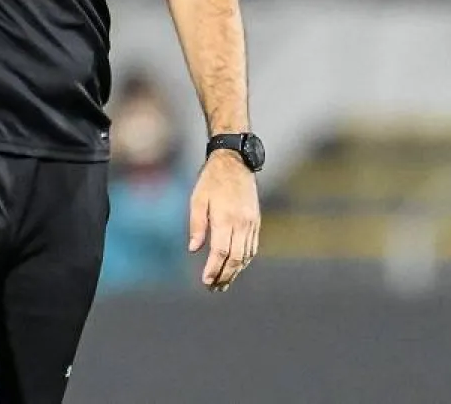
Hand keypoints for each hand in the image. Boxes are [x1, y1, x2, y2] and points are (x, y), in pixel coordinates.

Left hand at [188, 151, 259, 290]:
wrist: (235, 162)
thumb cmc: (211, 180)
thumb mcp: (197, 199)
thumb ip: (196, 225)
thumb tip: (194, 250)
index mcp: (225, 218)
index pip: (220, 252)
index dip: (213, 269)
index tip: (205, 281)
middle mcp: (241, 223)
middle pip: (235, 258)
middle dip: (224, 276)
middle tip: (214, 289)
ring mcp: (251, 223)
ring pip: (246, 256)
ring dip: (235, 272)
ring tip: (223, 284)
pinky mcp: (256, 221)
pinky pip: (252, 247)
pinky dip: (244, 261)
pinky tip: (236, 267)